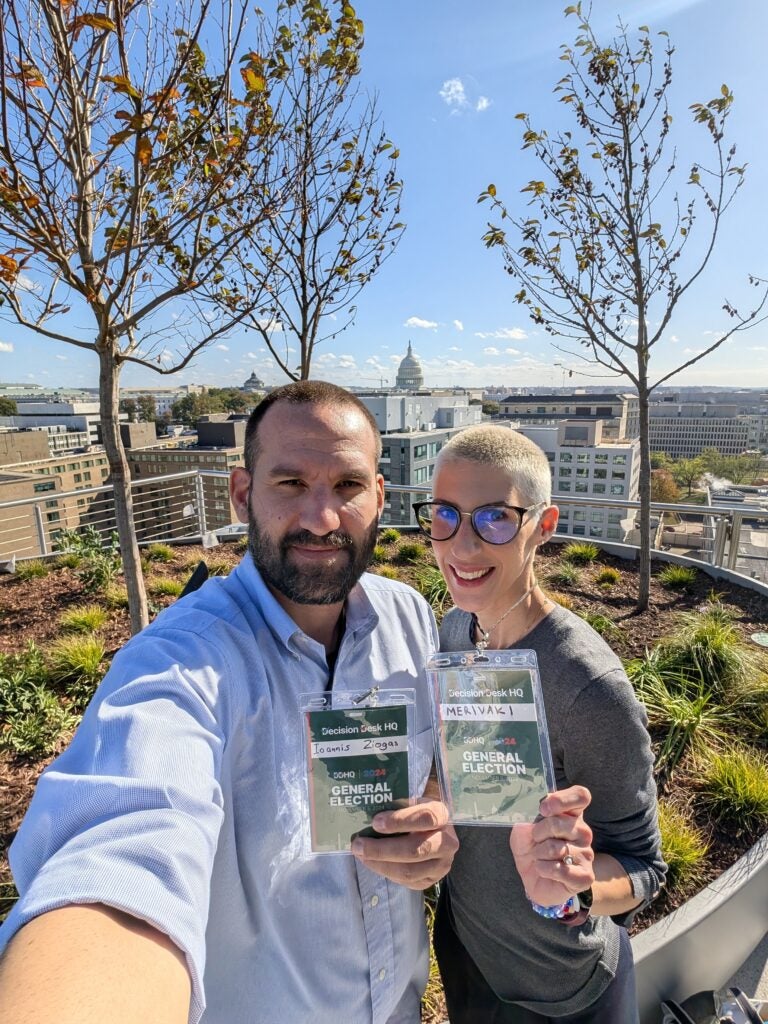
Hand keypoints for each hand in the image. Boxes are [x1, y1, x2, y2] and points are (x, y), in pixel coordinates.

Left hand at [351, 798, 457, 889]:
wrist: (433, 830)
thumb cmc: (416, 812)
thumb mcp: (411, 801)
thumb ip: (395, 804)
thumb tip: (366, 807)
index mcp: (443, 816)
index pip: (426, 818)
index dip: (400, 821)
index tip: (376, 822)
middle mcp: (448, 843)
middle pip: (414, 850)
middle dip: (382, 849)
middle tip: (358, 844)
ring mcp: (441, 865)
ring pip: (408, 871)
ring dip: (379, 864)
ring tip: (360, 854)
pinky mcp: (431, 881)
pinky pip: (406, 881)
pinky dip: (384, 872)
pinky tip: (371, 862)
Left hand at [509, 785, 594, 906]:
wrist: (536, 881)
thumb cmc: (533, 852)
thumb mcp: (522, 834)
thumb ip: (524, 824)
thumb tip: (526, 825)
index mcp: (571, 814)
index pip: (581, 795)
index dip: (562, 799)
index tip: (543, 808)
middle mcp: (582, 831)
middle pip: (561, 822)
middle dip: (538, 832)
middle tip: (535, 840)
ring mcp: (586, 853)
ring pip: (556, 848)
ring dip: (538, 854)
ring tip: (538, 857)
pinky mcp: (585, 875)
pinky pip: (560, 869)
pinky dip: (544, 869)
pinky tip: (543, 869)